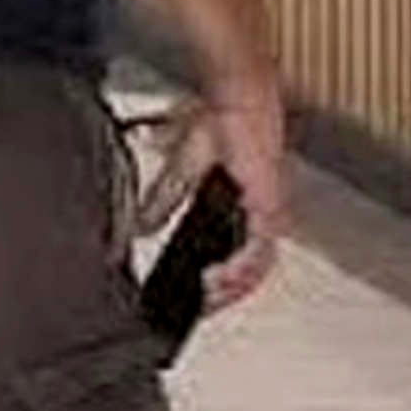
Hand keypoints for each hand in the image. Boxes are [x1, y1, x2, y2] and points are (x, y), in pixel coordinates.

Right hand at [144, 79, 293, 314]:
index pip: (241, 257)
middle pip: (251, 270)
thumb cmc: (223, 126)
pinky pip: (261, 251)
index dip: (221, 282)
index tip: (195, 300)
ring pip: (257, 267)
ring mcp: (269, 211)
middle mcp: (262, 214)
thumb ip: (163, 200)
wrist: (238, 103)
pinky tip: (216, 280)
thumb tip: (140, 227)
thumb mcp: (182, 172)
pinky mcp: (269, 206)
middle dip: (224, 294)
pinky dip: (239, 272)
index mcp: (245, 208)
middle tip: (199, 307)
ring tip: (203, 299)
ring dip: (230, 288)